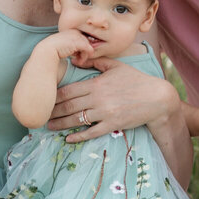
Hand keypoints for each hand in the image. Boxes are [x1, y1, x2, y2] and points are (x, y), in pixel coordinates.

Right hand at [47, 28, 96, 67]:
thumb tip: (81, 51)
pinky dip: (85, 57)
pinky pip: (88, 49)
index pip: (81, 39)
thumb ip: (72, 46)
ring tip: (78, 62)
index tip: (75, 56)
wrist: (46, 50)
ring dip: (84, 56)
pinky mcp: (79, 42)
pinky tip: (79, 62)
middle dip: (83, 52)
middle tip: (77, 59)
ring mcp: (77, 36)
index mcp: (70, 30)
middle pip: (86, 42)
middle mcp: (74, 31)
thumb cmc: (53, 50)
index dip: (80, 48)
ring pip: (88, 46)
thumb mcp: (64, 46)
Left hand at [48, 57, 176, 141]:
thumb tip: (76, 59)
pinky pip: (92, 132)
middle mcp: (98, 99)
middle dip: (54, 111)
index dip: (55, 97)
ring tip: (50, 127)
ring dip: (61, 124)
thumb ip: (96, 62)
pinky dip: (78, 136)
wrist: (156, 98)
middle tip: (42, 115)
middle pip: (69, 106)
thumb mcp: (117, 66)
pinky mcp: (112, 125)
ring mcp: (105, 113)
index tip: (45, 99)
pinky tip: (68, 139)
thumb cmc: (137, 80)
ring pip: (77, 119)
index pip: (69, 90)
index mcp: (97, 83)